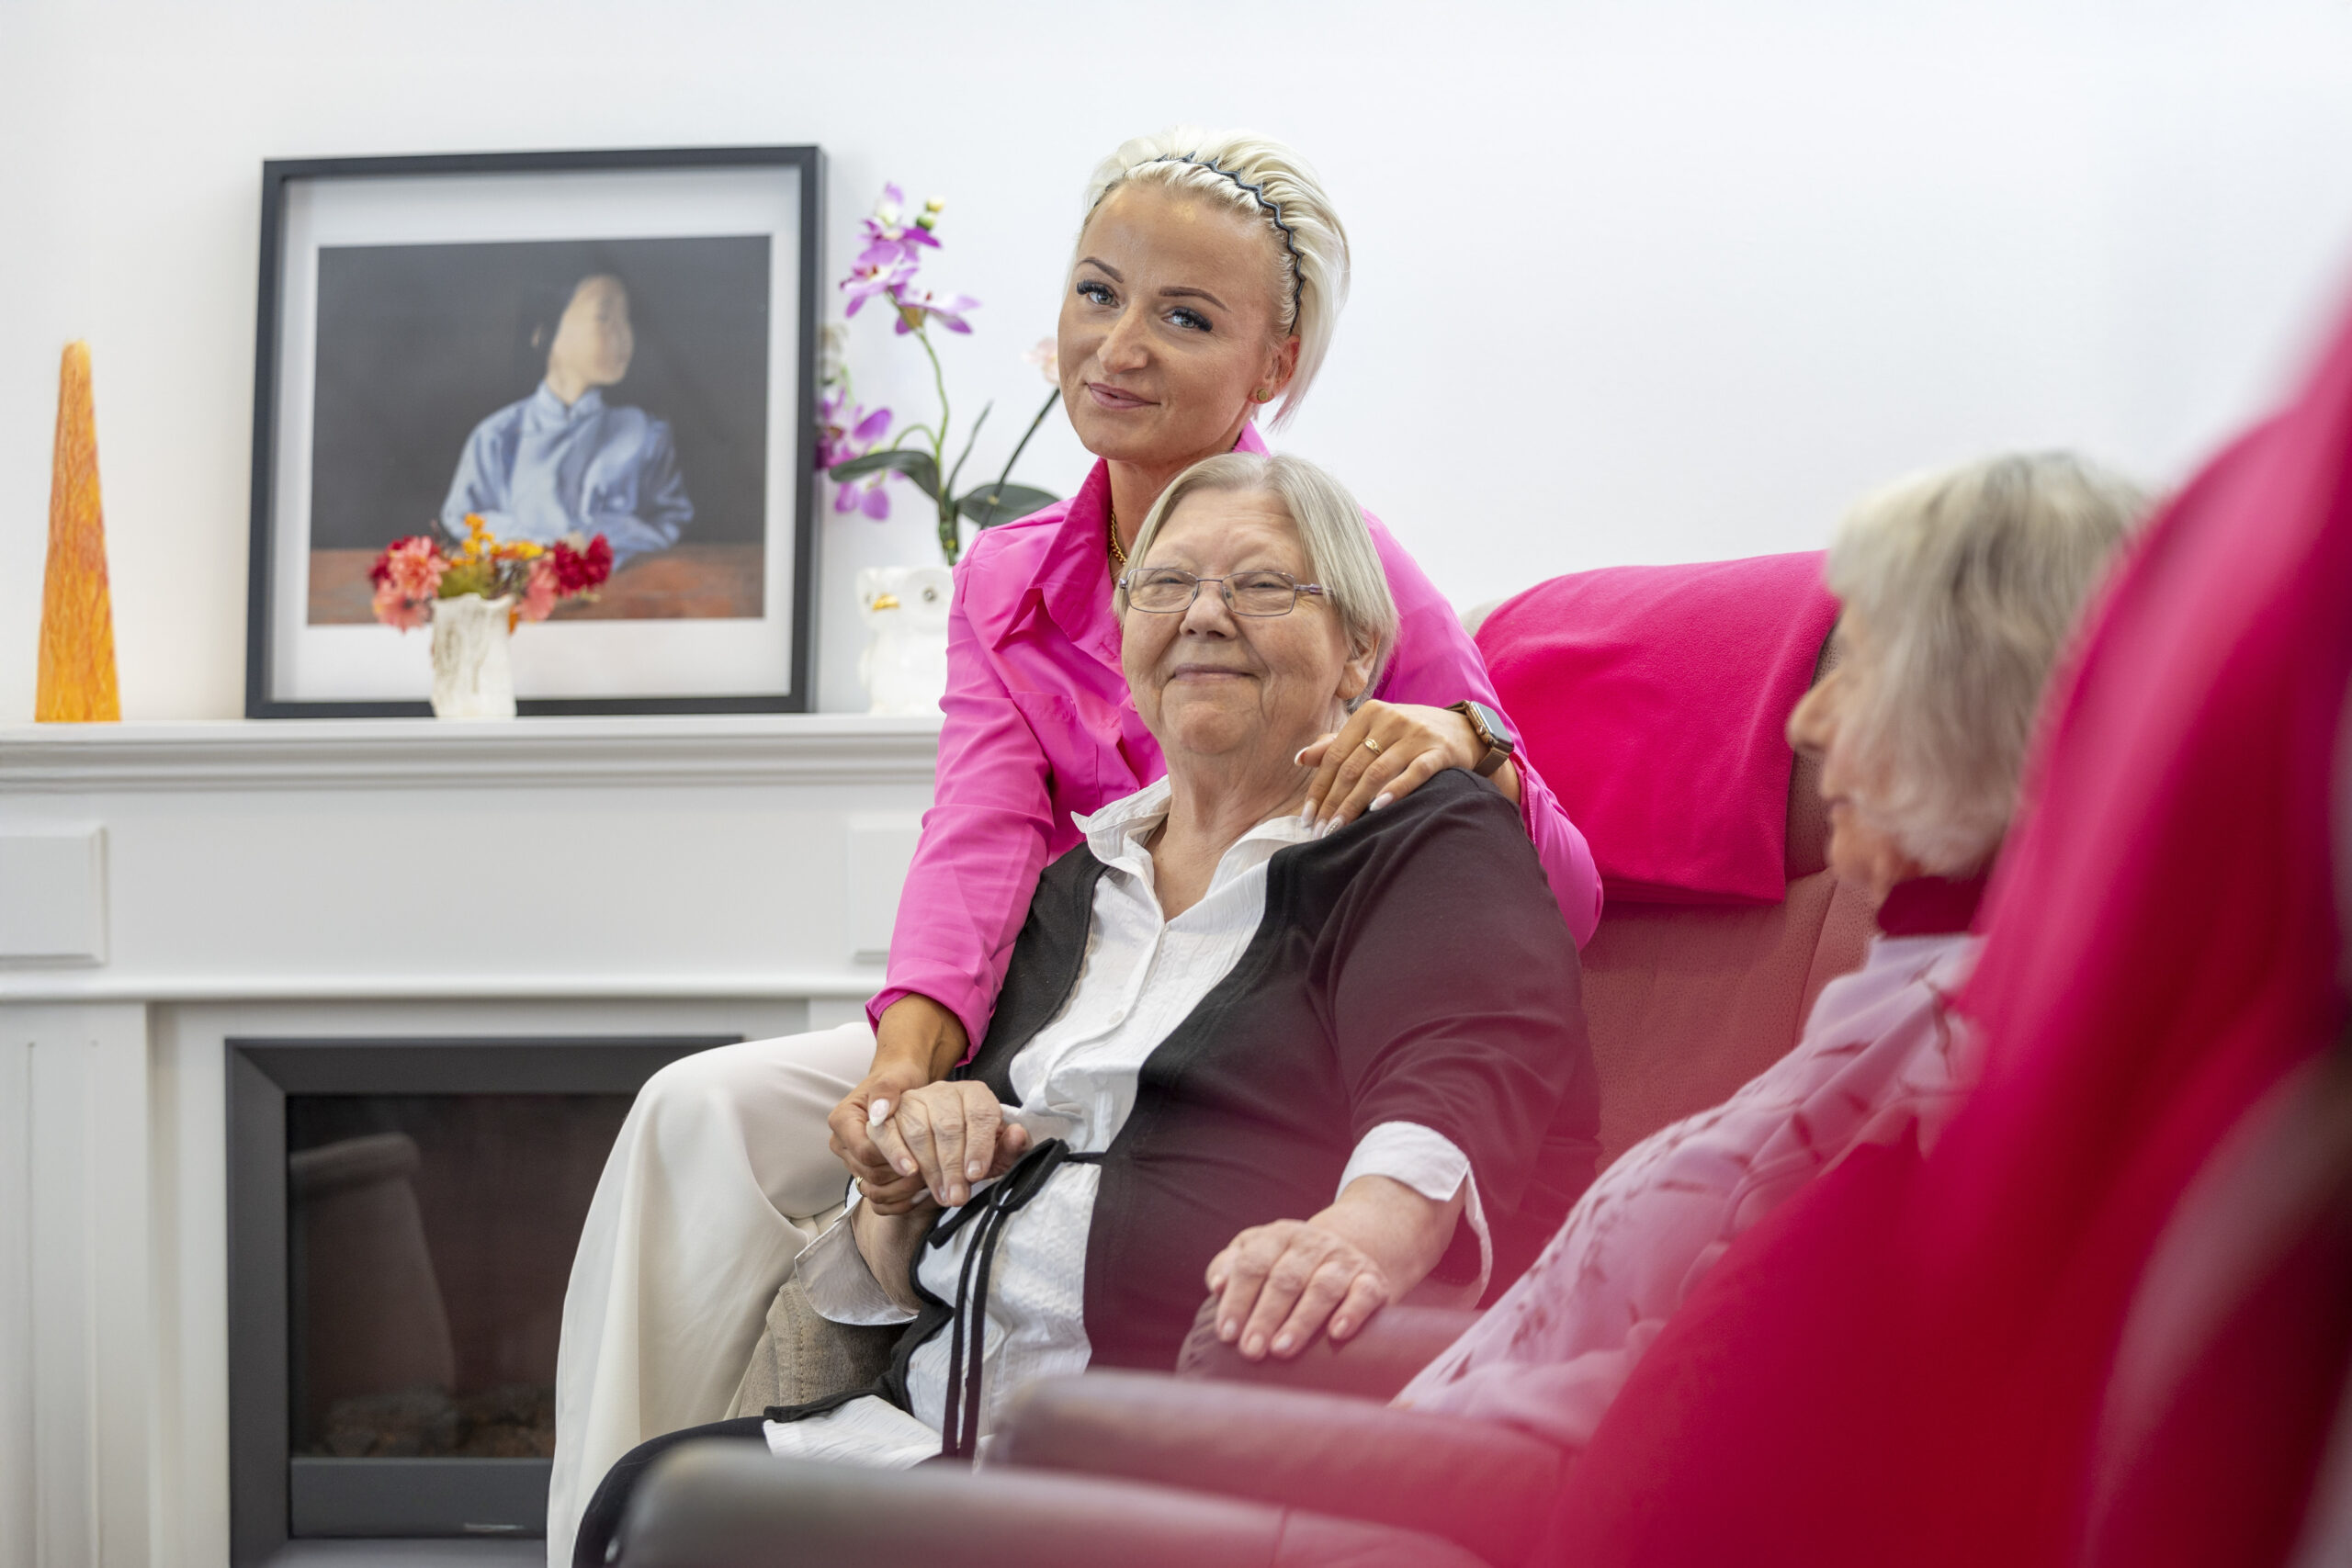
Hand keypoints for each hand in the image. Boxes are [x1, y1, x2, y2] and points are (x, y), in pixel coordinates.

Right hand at [828, 995, 968, 1214]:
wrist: (901, 1088)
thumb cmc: (897, 1080)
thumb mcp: (894, 1078)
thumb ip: (886, 1091)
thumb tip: (879, 1112)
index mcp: (842, 1121)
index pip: (864, 1151)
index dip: (890, 1158)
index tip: (915, 1165)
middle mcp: (842, 1144)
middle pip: (869, 1173)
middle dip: (898, 1176)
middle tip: (928, 1175)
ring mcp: (852, 1161)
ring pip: (874, 1189)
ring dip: (901, 1190)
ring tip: (928, 1183)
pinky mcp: (865, 1174)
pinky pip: (878, 1198)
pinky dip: (899, 1200)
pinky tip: (920, 1194)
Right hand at [867, 1079, 1033, 1208]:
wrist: (940, 1152)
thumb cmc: (973, 1153)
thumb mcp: (997, 1156)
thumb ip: (1011, 1148)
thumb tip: (1017, 1134)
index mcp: (976, 1095)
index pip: (980, 1114)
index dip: (979, 1146)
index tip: (976, 1174)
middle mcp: (944, 1092)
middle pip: (948, 1125)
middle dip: (953, 1166)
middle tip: (958, 1197)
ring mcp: (914, 1101)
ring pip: (919, 1130)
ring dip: (930, 1168)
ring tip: (941, 1195)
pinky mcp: (889, 1115)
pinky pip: (888, 1131)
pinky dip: (897, 1152)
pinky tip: (909, 1172)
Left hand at [1204, 1219, 1393, 1361]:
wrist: (1346, 1254)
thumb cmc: (1287, 1265)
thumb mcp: (1257, 1256)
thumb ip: (1231, 1267)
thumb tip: (1217, 1284)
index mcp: (1278, 1236)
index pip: (1253, 1264)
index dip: (1238, 1299)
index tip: (1226, 1334)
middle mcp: (1312, 1242)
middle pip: (1285, 1279)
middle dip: (1265, 1316)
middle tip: (1250, 1351)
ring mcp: (1344, 1259)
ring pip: (1322, 1287)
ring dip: (1301, 1320)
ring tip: (1281, 1350)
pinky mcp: (1372, 1279)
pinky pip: (1364, 1293)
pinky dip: (1352, 1312)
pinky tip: (1337, 1333)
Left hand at [1298, 701, 1514, 833]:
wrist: (1464, 730)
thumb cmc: (1408, 735)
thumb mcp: (1373, 732)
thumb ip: (1338, 744)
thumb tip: (1301, 758)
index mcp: (1369, 713)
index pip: (1335, 755)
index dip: (1319, 788)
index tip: (1307, 818)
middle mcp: (1391, 719)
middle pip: (1353, 766)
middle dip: (1333, 802)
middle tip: (1320, 831)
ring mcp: (1417, 735)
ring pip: (1377, 772)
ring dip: (1355, 803)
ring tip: (1340, 828)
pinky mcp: (1440, 750)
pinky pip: (1414, 772)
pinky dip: (1395, 790)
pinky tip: (1378, 808)